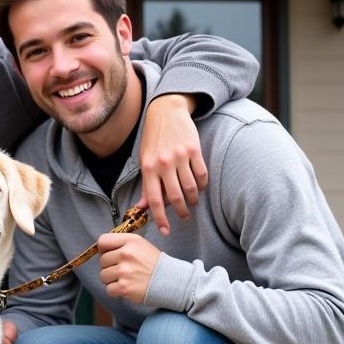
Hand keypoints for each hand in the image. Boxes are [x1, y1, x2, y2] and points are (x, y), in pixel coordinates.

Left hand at [98, 232, 161, 303]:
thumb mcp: (141, 245)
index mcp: (131, 241)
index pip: (102, 241)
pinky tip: (128, 288)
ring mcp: (125, 271)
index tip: (111, 255)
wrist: (172, 282)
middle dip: (110, 266)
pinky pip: (109, 289)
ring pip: (103, 275)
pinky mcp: (124, 287)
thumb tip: (101, 250)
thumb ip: (122, 244)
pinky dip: (116, 291)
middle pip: (102, 260)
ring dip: (112, 280)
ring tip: (127, 279)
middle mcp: (126, 254)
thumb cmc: (154, 264)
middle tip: (125, 270)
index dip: (104, 249)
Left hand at [138, 94, 207, 235]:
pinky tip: (199, 187)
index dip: (160, 218)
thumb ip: (146, 185)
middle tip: (184, 218)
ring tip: (192, 203)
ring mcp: (180, 157)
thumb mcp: (144, 161)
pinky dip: (202, 185)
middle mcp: (164, 164)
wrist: (166, 111)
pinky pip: (202, 175)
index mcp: (148, 168)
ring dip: (193, 200)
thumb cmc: (153, 139)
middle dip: (181, 213)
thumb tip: (141, 208)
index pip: (154, 200)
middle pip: (175, 198)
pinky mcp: (194, 150)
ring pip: (191, 189)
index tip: (165, 231)